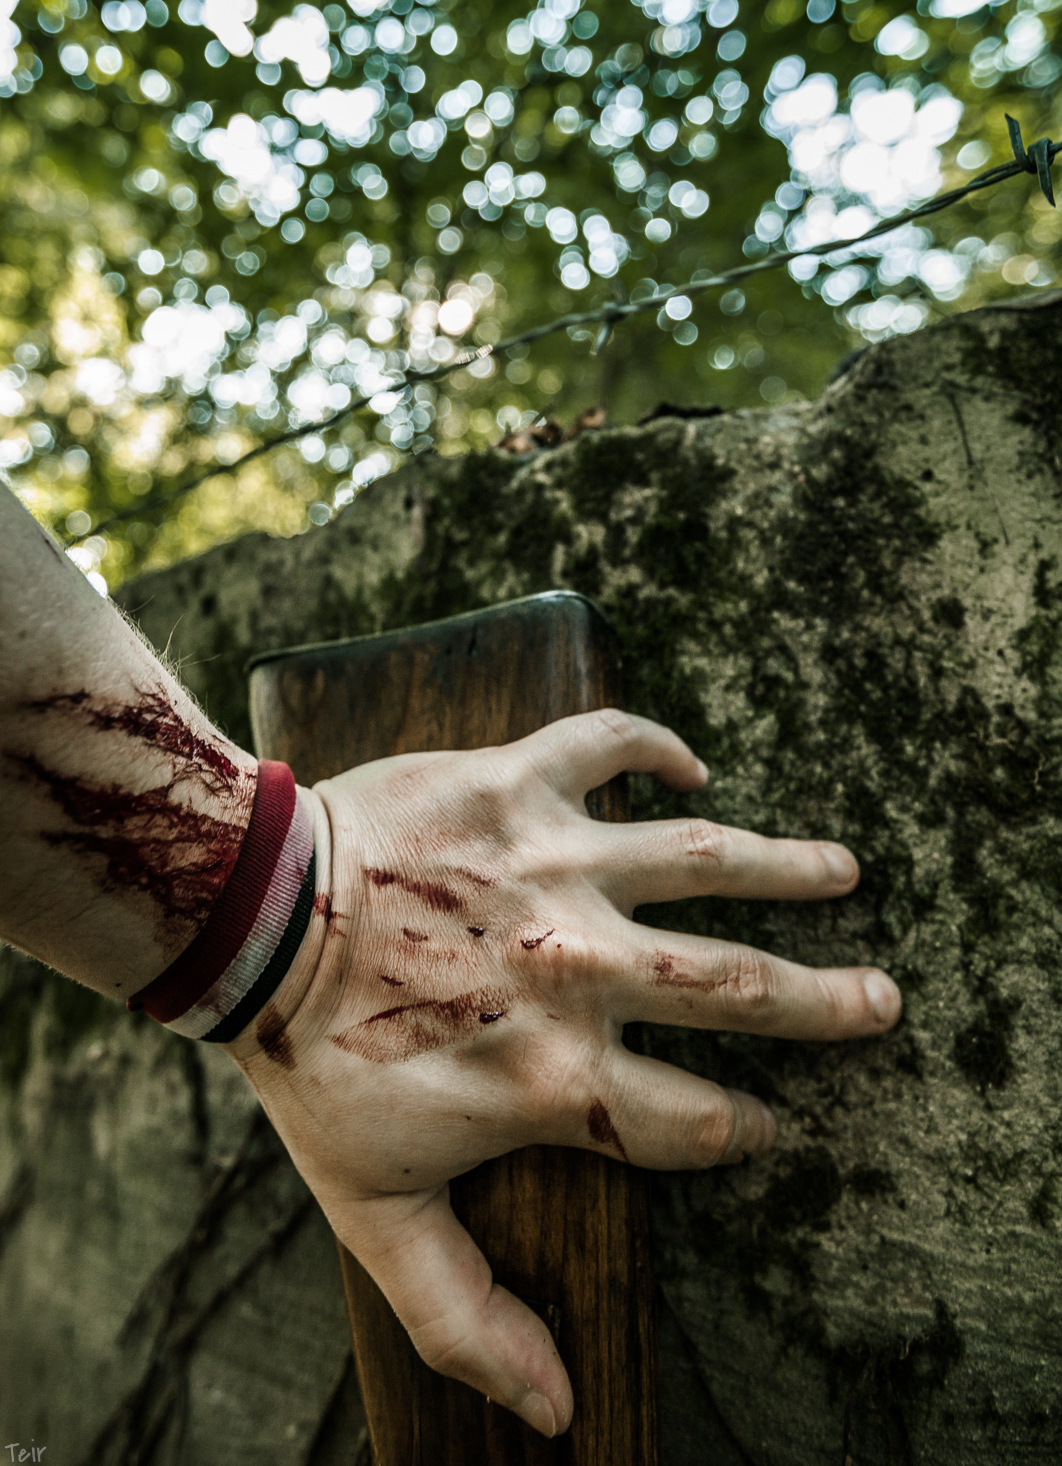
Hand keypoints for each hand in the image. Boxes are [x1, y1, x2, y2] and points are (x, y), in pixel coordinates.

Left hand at [227, 709, 900, 1437]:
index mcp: (560, 1077)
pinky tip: (691, 766)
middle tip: (881, 1000)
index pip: (692, 1121)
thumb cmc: (312, 1063)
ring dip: (786, 870)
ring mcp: (555, 866)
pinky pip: (608, 748)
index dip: (740, 1130)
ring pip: (705, 861)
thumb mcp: (380, 1208)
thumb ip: (465, 1312)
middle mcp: (580, 969)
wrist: (248, 920)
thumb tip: (554, 1414)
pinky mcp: (515, 784)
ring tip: (843, 872)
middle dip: (823, 1003)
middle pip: (738, 991)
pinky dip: (655, 747)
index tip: (767, 1126)